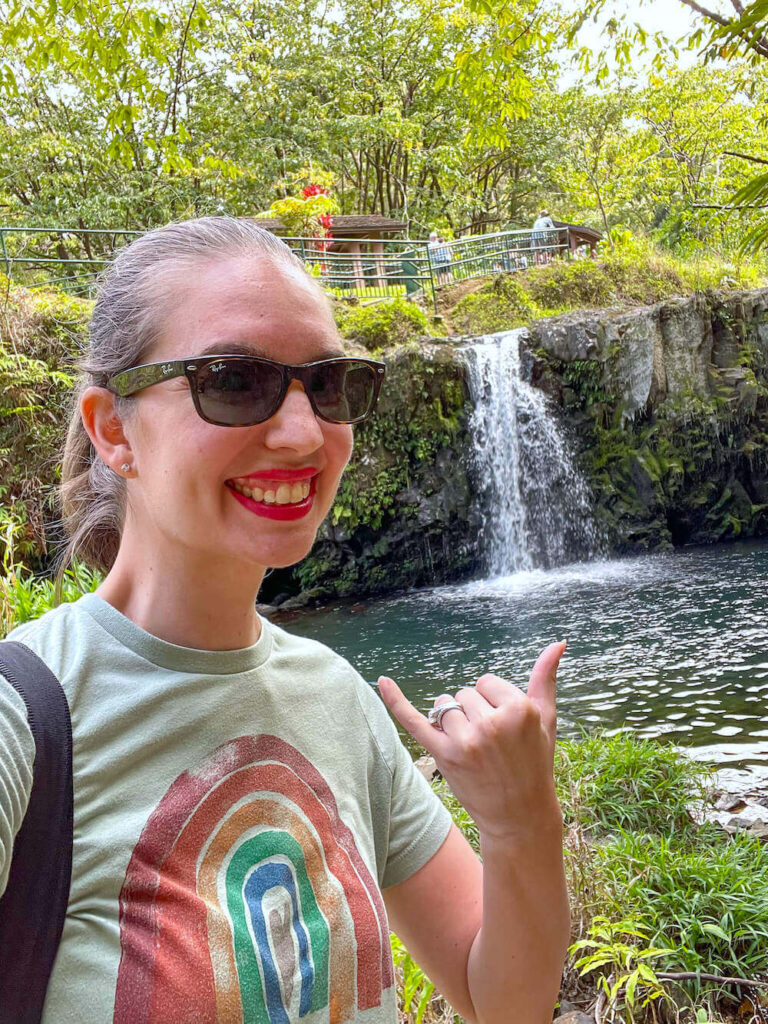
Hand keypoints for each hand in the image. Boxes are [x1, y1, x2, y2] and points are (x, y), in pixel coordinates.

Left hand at [378, 642, 565, 843]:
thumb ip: (546, 677)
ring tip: (474, 748)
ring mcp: (466, 741)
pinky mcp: (444, 756)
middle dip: (474, 712)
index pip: (486, 682)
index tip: (506, 727)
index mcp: (519, 709)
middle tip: (492, 744)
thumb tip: (558, 642)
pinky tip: (383, 681)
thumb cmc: (535, 762)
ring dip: (452, 721)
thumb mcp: (546, 719)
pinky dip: (396, 701)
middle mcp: (492, 723)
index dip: (493, 701)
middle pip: (464, 693)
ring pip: (444, 707)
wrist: (520, 815)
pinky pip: (414, 721)